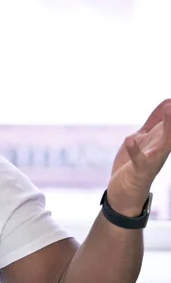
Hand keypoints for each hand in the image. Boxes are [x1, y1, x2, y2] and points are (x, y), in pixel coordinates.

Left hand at [107, 99, 170, 216]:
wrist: (126, 191)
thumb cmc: (136, 162)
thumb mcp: (145, 137)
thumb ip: (154, 122)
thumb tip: (168, 102)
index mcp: (162, 139)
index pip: (170, 120)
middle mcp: (161, 148)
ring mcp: (152, 160)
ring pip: (164, 143)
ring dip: (168, 127)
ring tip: (169, 108)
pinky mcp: (139, 170)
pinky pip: (139, 160)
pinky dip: (135, 150)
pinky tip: (130, 139)